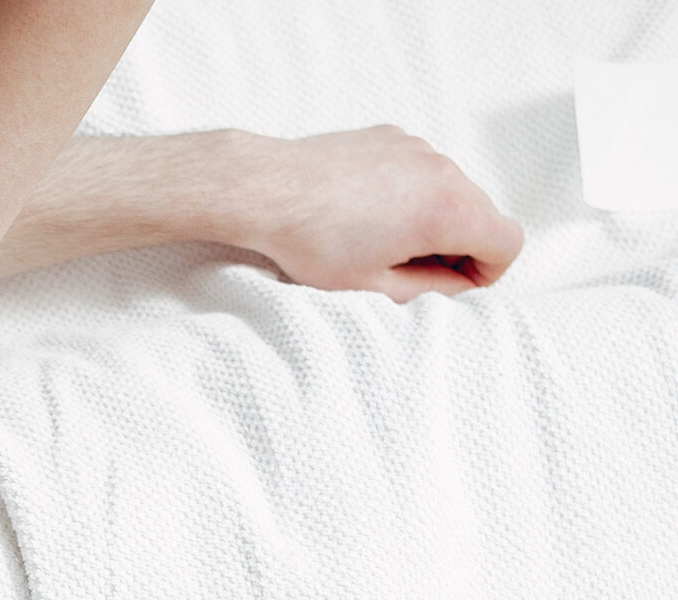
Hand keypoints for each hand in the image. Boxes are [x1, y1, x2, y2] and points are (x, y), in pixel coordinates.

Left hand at [245, 126, 525, 300]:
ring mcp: (419, 148)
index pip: (508, 242)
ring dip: (433, 219)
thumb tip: (455, 285)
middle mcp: (443, 170)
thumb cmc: (311, 241)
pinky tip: (364, 212)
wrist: (265, 190)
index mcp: (448, 211)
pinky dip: (409, 193)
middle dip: (459, 247)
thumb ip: (428, 288)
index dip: (487, 273)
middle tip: (410, 269)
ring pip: (452, 191)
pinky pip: (421, 171)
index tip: (451, 283)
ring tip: (380, 241)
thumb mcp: (372, 285)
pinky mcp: (393, 137)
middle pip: (483, 214)